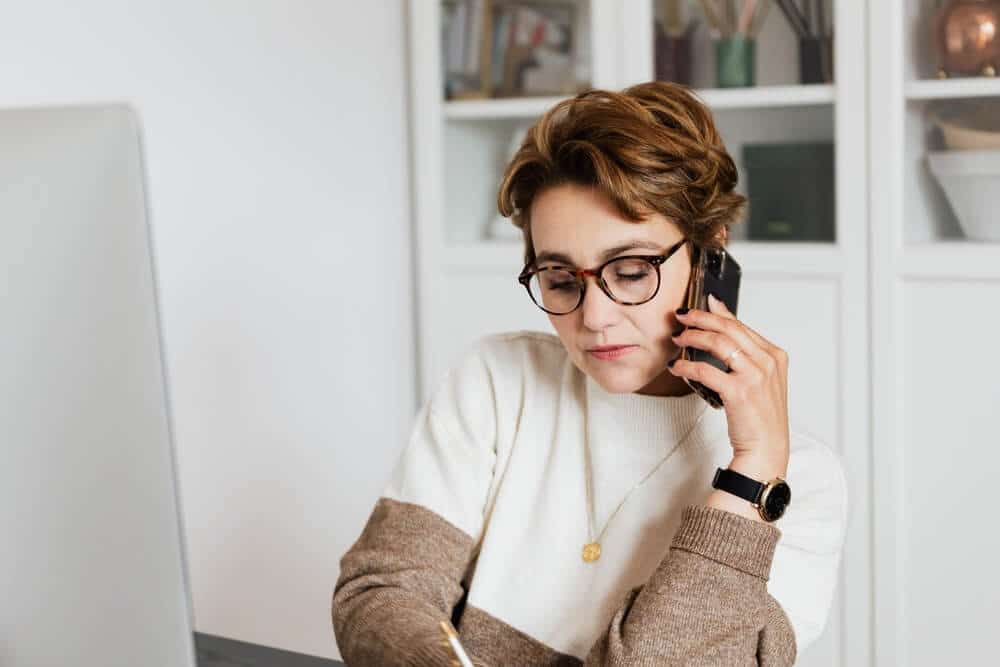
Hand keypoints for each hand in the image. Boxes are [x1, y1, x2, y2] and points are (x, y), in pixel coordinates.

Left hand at [668, 293, 789, 481]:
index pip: (741, 325)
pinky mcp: (739, 392)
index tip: (699, 305)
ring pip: (717, 343)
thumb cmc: (760, 416)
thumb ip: (744, 353)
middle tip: (681, 317)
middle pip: (728, 328)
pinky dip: (686, 366)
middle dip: (700, 318)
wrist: (766, 448)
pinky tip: (677, 367)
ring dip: (692, 337)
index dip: (717, 313)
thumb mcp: (759, 379)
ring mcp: (755, 376)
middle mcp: (767, 362)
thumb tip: (721, 326)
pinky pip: (705, 370)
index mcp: (775, 355)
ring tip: (677, 339)